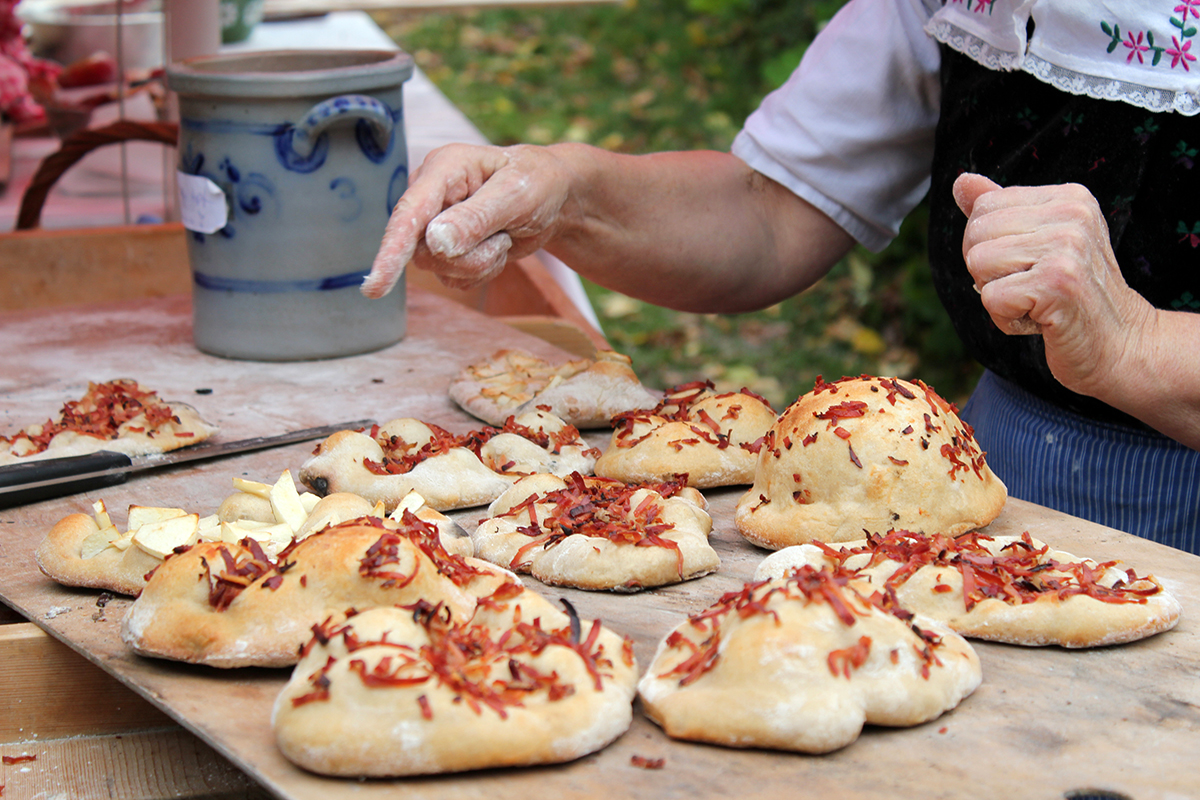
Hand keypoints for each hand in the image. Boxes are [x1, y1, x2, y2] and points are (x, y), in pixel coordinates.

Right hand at [361, 143, 573, 297]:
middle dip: (469, 256)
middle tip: (503, 238)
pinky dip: (481, 271)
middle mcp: (430, 197)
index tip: (376, 287)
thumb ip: (476, 218)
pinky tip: (495, 248)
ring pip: (439, 268)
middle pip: (424, 250)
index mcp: (442, 169)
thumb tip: (435, 242)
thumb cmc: (536, 184)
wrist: (551, 198)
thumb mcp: (516, 196)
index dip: (391, 250)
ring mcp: (433, 225)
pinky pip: (453, 278)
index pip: (409, 213)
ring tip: (502, 238)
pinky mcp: (444, 249)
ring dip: (480, 263)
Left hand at [952, 173, 1154, 400]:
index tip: (1030, 265)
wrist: (1122, 344)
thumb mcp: (1040, 243)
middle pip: (975, 235)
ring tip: (1038, 303)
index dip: (989, 246)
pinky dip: (1006, 320)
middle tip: (1032, 289)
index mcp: (1069, 197)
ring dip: (997, 296)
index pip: (984, 207)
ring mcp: (1067, 247)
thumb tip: (960, 181)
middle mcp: (1072, 214)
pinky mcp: (1057, 283)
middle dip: (988, 272)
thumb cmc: (1072, 296)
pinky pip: (991, 298)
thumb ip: (1001, 211)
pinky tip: (1042, 321)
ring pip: (978, 264)